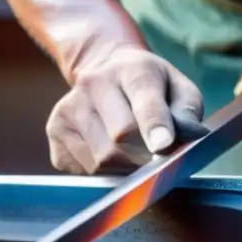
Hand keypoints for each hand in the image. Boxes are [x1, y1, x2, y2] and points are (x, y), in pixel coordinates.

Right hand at [46, 47, 203, 173]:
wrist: (105, 69)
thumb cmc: (150, 85)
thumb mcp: (178, 86)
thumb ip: (187, 111)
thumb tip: (179, 141)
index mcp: (132, 69)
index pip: (143, 101)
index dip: (154, 126)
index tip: (163, 146)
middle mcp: (94, 84)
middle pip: (118, 139)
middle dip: (143, 158)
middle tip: (155, 161)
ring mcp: (69, 108)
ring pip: (100, 160)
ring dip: (123, 169)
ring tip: (133, 154)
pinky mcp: (55, 131)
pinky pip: (82, 170)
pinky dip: (102, 172)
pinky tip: (110, 154)